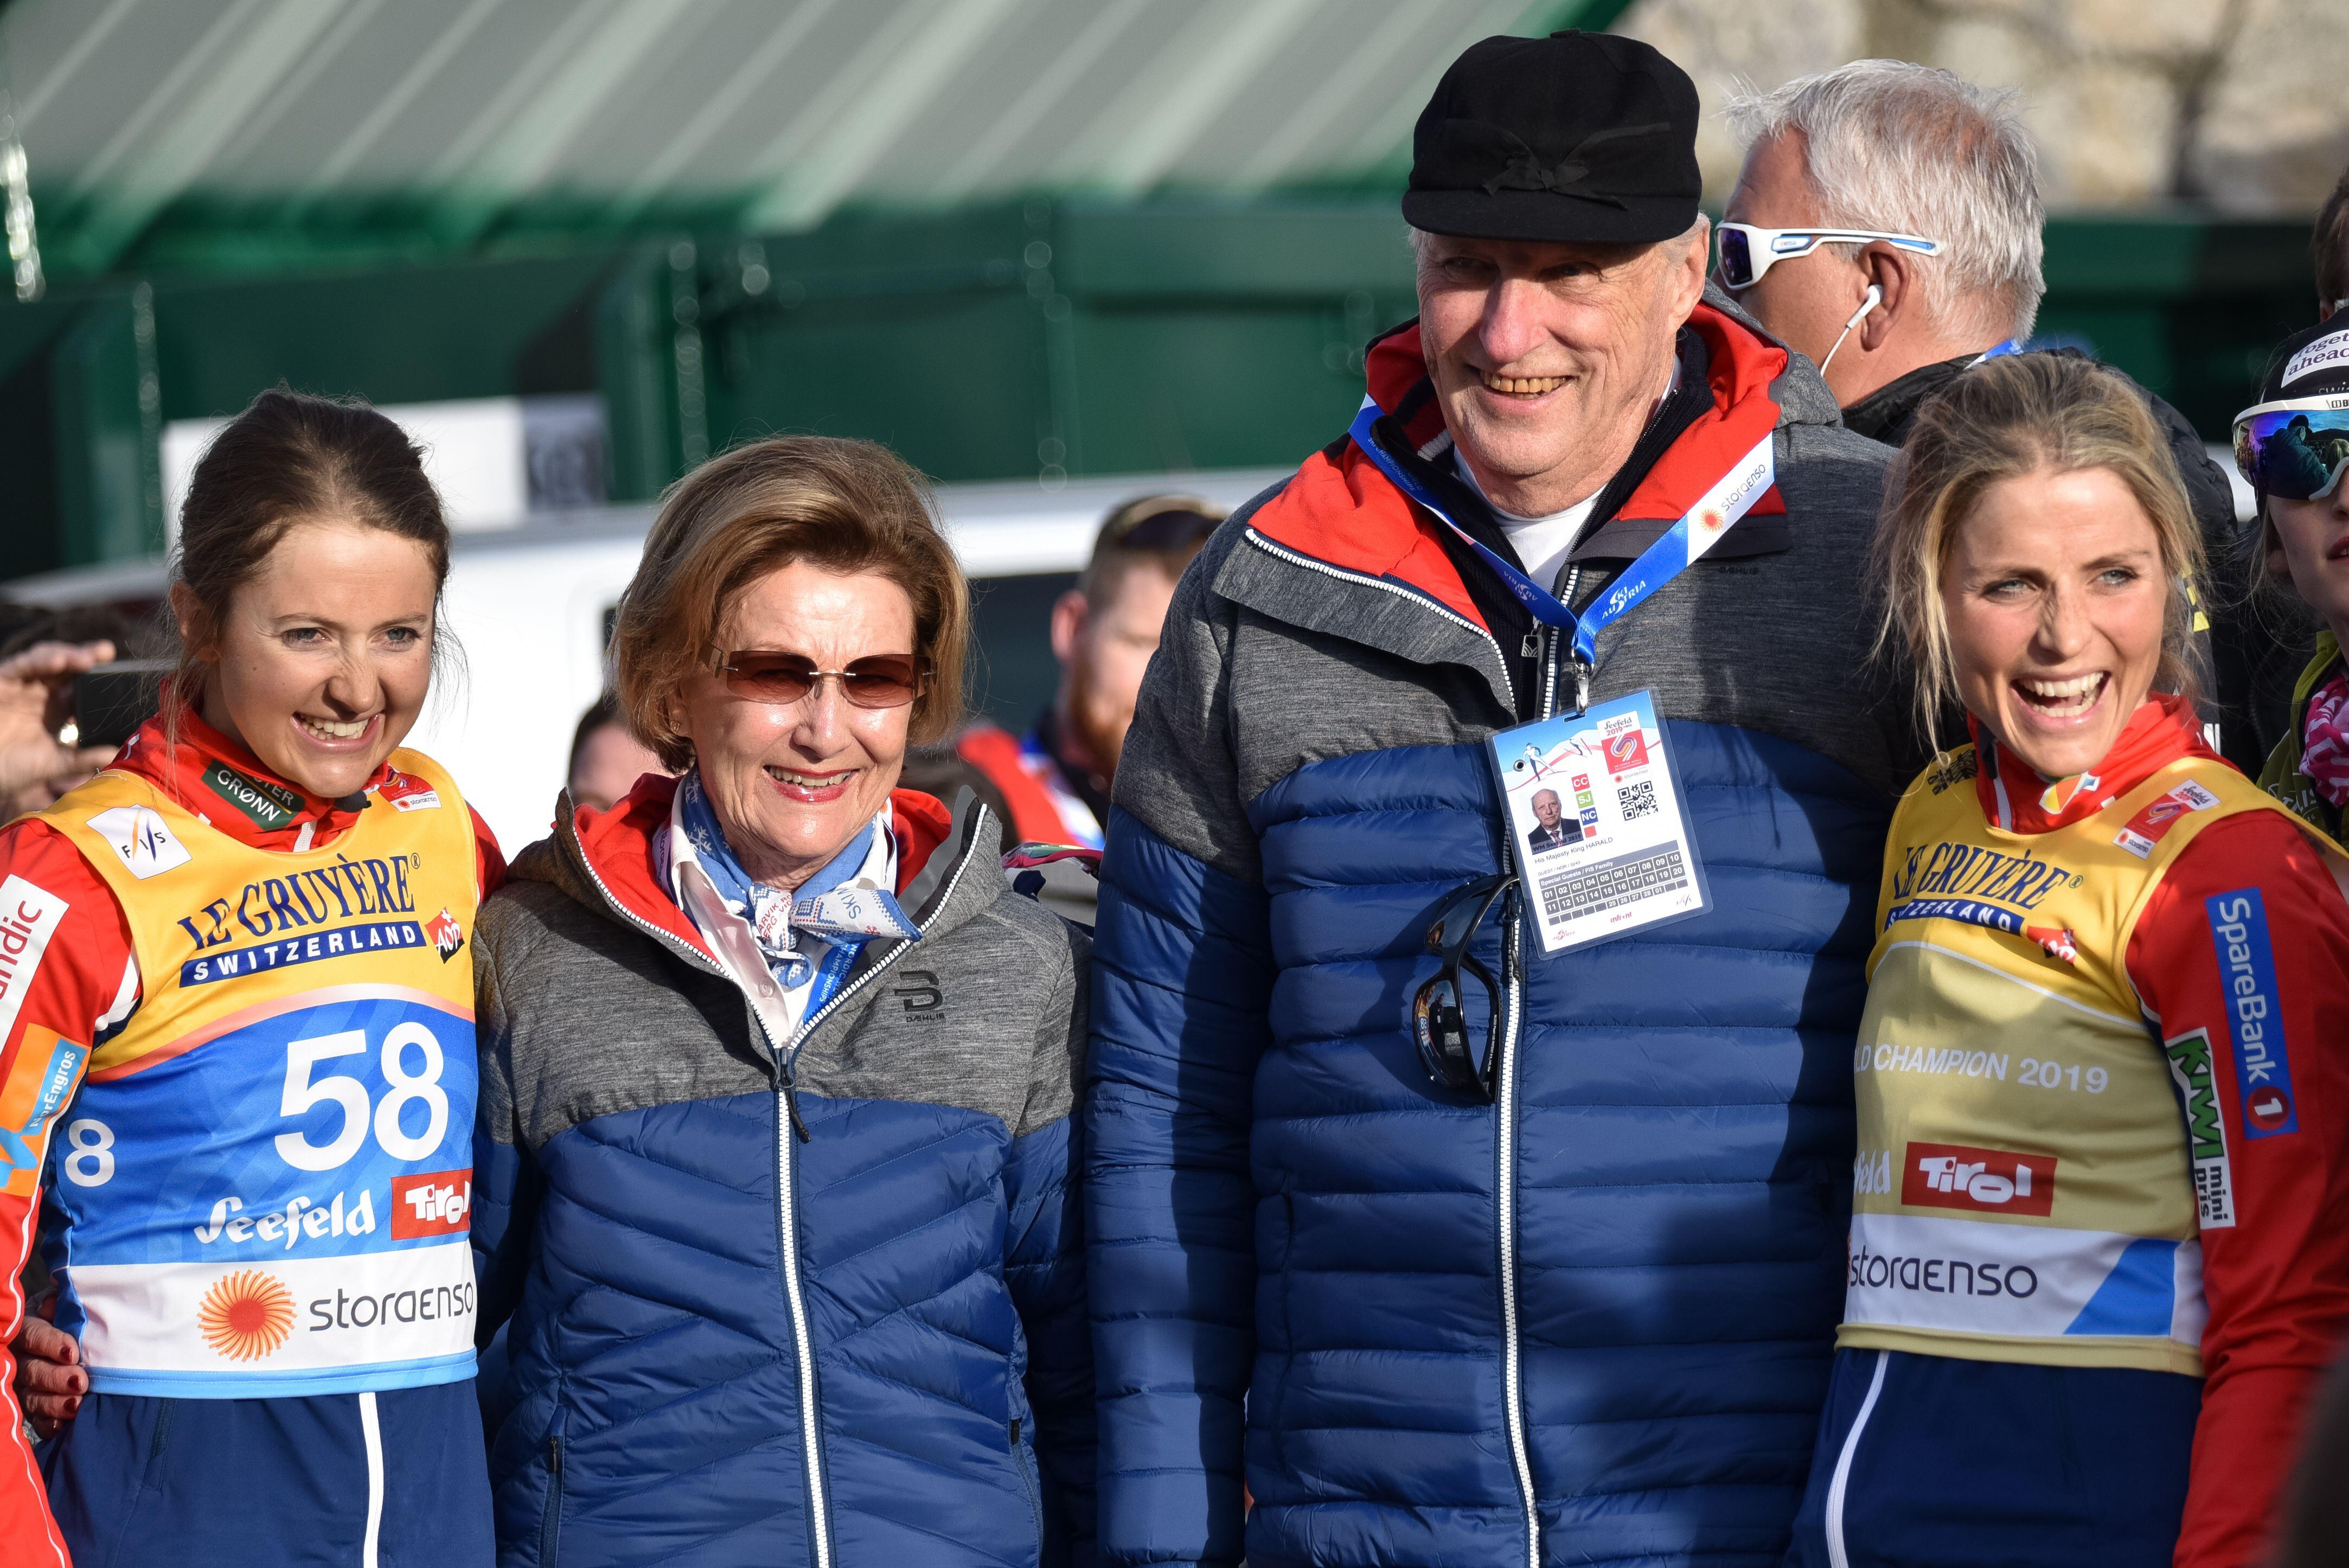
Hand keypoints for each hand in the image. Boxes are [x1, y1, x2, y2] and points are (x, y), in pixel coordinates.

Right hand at [0, 640, 120, 814]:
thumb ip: (81, 758)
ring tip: (87, 658)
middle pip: (67, 665)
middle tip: (106, 651)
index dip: (100, 676)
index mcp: (57, 707)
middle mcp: (40, 692)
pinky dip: (38, 661)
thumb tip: (115, 753)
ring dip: (66, 655)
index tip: (123, 673)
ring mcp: (20, 686)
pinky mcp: (1, 683)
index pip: (82, 685)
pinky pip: (19, 666)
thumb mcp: (52, 763)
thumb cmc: (11, 768)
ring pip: (45, 659)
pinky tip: (57, 661)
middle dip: (87, 656)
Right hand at [11, 1292, 84, 1436]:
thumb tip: (55, 1302)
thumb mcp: (66, 1310)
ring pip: (32, 1398)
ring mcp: (23, 1388)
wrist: (72, 1344)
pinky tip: (63, 1425)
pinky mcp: (32, 1411)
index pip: (32, 1336)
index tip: (72, 1352)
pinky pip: (37, 1421)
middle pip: (32, 1371)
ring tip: (77, 1405)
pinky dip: (50, 1424)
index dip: (50, 1343)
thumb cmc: (72, 1322)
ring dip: (55, 1403)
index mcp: (25, 1332)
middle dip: (55, 1378)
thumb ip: (63, 1307)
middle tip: (80, 1381)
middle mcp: (18, 1362)